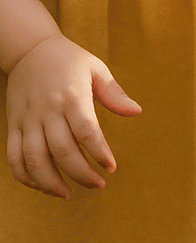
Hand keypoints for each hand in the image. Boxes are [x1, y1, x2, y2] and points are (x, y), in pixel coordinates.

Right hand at [6, 33, 141, 199]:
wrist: (30, 48)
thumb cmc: (69, 59)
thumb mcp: (95, 68)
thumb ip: (114, 93)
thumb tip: (136, 112)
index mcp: (72, 96)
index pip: (86, 132)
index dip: (99, 154)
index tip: (110, 168)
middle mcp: (48, 110)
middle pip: (62, 151)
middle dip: (81, 174)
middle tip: (98, 185)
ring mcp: (27, 119)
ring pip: (35, 160)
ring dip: (51, 183)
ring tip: (67, 194)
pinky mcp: (13, 124)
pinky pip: (14, 157)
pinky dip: (25, 177)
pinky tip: (41, 185)